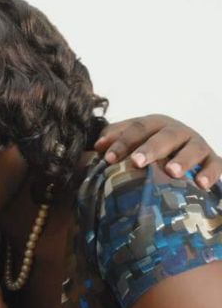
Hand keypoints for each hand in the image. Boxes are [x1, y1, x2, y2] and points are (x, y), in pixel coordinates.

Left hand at [94, 114, 221, 188]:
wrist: (183, 152)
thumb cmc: (148, 149)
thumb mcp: (132, 141)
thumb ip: (114, 140)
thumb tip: (97, 147)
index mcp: (153, 124)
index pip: (136, 129)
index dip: (122, 142)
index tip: (108, 159)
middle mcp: (176, 131)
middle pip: (164, 136)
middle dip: (150, 148)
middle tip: (137, 162)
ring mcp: (196, 144)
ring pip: (192, 148)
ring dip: (182, 160)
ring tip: (172, 172)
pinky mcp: (212, 159)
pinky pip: (215, 164)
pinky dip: (209, 173)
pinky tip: (200, 184)